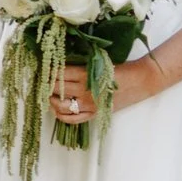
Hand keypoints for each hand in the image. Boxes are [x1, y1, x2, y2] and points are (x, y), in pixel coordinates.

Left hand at [49, 56, 166, 121]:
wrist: (140, 81)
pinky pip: (72, 119)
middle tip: (41, 80)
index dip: (47, 71)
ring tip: (48, 94)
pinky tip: (57, 109)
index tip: (42, 68)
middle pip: (56, 89)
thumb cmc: (121, 68)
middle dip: (46, 85)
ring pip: (60, 106)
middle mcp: (84, 91)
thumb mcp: (99, 62)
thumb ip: (80, 64)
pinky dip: (61, 115)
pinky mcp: (94, 114)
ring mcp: (88, 105)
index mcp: (85, 74)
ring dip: (51, 101)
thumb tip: (59, 63)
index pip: (58, 74)